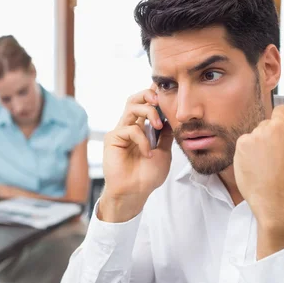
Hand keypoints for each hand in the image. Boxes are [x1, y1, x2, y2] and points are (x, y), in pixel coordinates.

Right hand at [99, 88, 172, 221]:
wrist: (135, 192)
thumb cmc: (147, 176)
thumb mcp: (164, 152)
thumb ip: (166, 135)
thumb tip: (171, 118)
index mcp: (141, 129)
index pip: (146, 106)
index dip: (154, 96)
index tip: (167, 90)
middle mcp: (129, 127)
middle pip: (135, 99)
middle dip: (148, 94)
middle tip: (160, 100)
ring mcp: (120, 132)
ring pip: (132, 107)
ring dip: (149, 111)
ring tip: (158, 125)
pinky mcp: (113, 138)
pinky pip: (130, 130)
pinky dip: (143, 141)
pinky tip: (147, 154)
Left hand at [234, 63, 283, 253]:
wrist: (276, 203)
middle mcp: (281, 126)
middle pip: (280, 114)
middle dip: (282, 127)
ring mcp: (260, 133)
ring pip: (263, 127)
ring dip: (266, 139)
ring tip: (271, 161)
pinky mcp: (243, 142)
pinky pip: (248, 138)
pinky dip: (251, 148)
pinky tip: (258, 163)